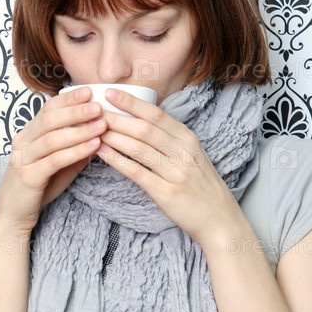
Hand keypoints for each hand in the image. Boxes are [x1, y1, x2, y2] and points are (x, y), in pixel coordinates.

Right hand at [0, 87, 106, 232]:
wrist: (14, 214)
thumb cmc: (39, 186)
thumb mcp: (61, 163)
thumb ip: (76, 147)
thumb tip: (100, 132)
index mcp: (29, 134)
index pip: (48, 109)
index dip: (68, 99)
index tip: (89, 91)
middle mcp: (23, 142)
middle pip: (49, 120)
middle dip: (75, 111)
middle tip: (98, 106)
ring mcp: (23, 159)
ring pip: (52, 138)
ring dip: (79, 130)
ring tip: (101, 125)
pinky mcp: (28, 177)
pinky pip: (54, 160)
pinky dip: (75, 151)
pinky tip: (93, 146)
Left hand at [97, 88, 244, 245]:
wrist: (218, 219)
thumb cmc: (201, 185)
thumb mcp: (192, 155)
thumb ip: (170, 139)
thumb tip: (139, 121)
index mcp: (188, 139)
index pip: (156, 114)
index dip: (131, 103)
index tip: (110, 92)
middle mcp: (183, 152)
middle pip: (144, 129)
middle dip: (116, 117)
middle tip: (93, 110)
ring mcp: (175, 172)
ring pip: (138, 148)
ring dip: (113, 137)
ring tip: (93, 129)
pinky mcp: (166, 192)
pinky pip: (136, 172)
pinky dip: (116, 160)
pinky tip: (101, 153)